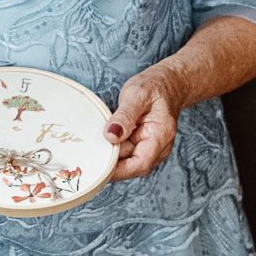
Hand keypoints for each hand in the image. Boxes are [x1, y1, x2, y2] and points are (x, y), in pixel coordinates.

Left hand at [105, 66, 183, 180]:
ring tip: (94, 142)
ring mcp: (150, 150)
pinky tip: (102, 140)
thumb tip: (111, 136)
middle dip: (109, 161)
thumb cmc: (154, 87)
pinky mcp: (142, 147)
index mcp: (160, 137)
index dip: (118, 171)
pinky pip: (125, 154)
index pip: (140, 165)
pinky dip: (112, 148)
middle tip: (88, 151)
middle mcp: (158, 148)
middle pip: (130, 166)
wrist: (168, 84)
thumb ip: (124, 115)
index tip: (97, 166)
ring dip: (109, 154)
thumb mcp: (137, 94)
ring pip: (125, 161)